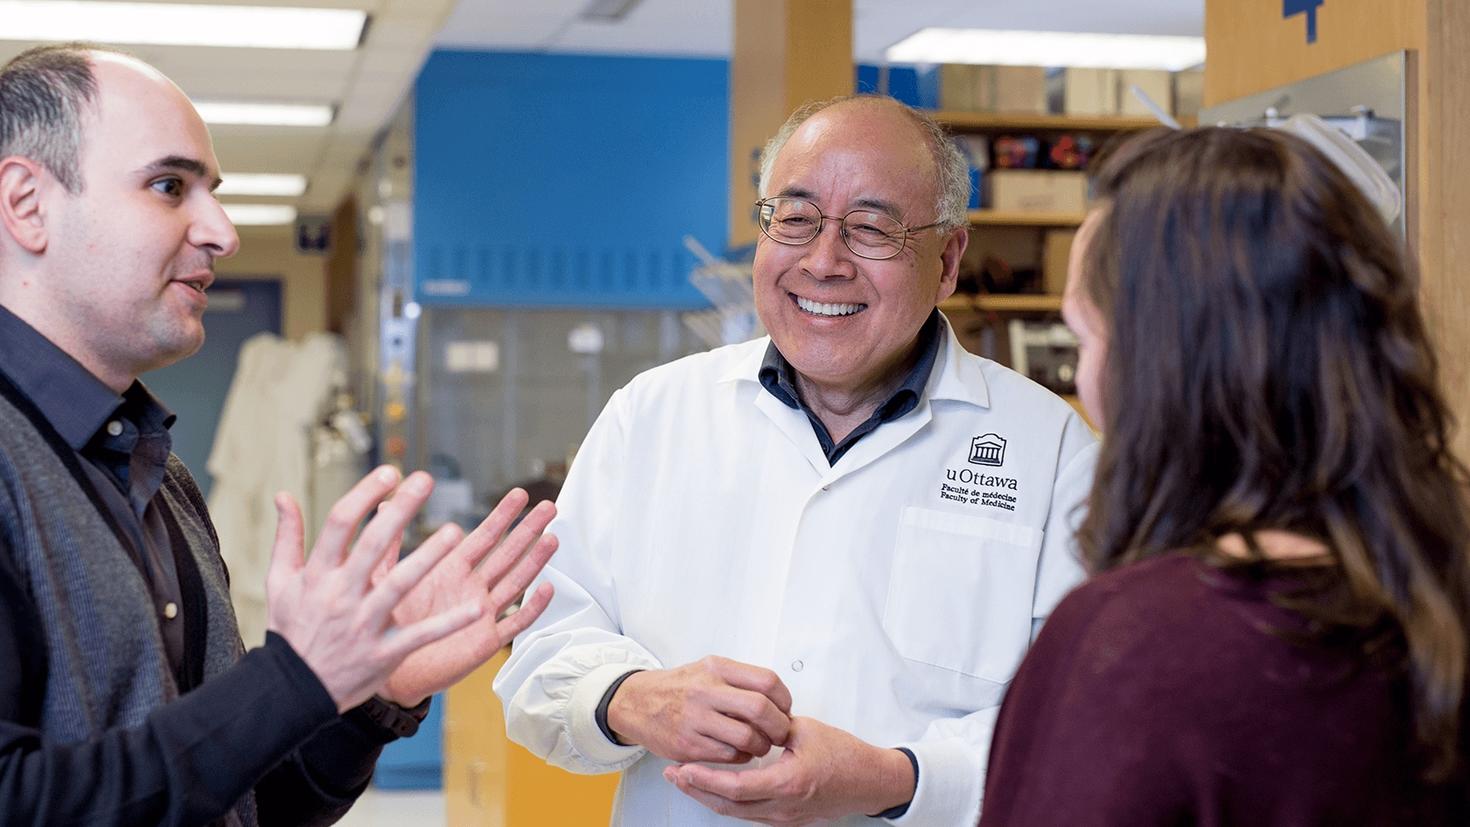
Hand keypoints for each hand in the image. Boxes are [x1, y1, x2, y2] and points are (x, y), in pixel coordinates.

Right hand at [266, 467, 485, 711]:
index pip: (339, 525)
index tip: (389, 472)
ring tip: (455, 531)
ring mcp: (363, 625)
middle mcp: (340, 595)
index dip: (364, 495)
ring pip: (398, 585)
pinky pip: (421, 635)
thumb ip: (288, 538)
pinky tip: (478, 608)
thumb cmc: (292, 630)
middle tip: (425, 480)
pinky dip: (450, 624)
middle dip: (398, 511)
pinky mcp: (383, 652)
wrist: (292, 691)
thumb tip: (284, 495)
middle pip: (370, 546)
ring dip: (427, 557)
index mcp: (317, 575)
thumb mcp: (279, 583)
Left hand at [375, 487, 557, 706]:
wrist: (390, 672)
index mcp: (451, 570)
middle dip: (528, 530)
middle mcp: (471, 588)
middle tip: (548, 508)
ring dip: (535, 561)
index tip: (520, 495)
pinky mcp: (487, 640)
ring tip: (553, 539)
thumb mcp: (384, 578)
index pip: (483, 536)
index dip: (502, 515)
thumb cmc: (387, 625)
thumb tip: (385, 505)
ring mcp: (482, 613)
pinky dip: (532, 607)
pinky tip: (546, 589)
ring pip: (516, 582)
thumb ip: (389, 544)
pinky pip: (515, 621)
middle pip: (507, 553)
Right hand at [608, 656, 792, 763]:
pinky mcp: (687, 744)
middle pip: (761, 709)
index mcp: (716, 668)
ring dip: (761, 746)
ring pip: (747, 737)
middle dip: (779, 726)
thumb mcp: (708, 669)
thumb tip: (778, 700)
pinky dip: (741, 757)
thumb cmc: (680, 688)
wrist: (636, 702)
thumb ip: (740, 679)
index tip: (785, 709)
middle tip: (780, 733)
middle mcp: (706, 690)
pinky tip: (739, 752)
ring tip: (759, 745)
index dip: (784, 699)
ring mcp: (695, 718)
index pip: (767, 681)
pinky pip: (729, 755)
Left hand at [664, 717, 916, 824]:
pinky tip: (714, 787)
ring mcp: (784, 817)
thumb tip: (746, 720)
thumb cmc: (846, 756)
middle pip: (728, 806)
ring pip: (737, 812)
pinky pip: (750, 812)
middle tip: (673, 775)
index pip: (736, 787)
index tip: (683, 768)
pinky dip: (728, 800)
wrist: (872, 781)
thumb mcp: (806, 731)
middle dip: (696, 790)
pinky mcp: (787, 818)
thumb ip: (771, 728)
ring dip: (708, 796)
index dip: (705, 779)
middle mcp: (783, 807)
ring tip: (685, 779)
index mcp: (788, 783)